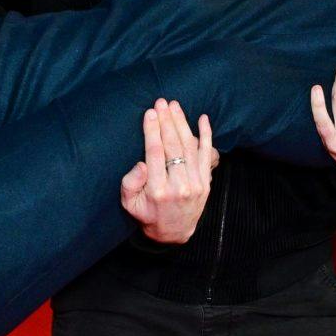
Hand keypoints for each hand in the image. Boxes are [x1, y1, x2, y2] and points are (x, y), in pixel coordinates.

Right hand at [118, 100, 215, 242]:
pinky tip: (203, 118)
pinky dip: (206, 135)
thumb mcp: (129, 204)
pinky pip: (207, 154)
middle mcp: (179, 186)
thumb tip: (141, 163)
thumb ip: (130, 183)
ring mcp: (196, 184)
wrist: (173, 232)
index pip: (155, 153)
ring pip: (190, 147)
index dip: (153, 131)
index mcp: (158, 190)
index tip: (150, 113)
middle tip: (161, 102)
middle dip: (167, 121)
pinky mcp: (206, 183)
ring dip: (182, 123)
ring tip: (174, 106)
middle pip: (173, 146)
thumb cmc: (147, 214)